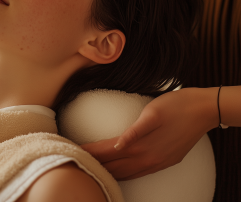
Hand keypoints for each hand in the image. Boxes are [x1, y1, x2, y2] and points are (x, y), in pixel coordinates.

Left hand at [81, 87, 217, 179]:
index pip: (108, 152)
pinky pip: (139, 172)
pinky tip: (119, 170)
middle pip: (114, 166)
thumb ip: (135, 131)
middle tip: (77, 159)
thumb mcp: (153, 112)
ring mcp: (157, 162)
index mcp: (142, 145)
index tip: (75, 150)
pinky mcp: (164, 161)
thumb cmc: (176, 105)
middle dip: (95, 163)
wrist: (203, 110)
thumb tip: (118, 145)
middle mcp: (148, 158)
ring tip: (92, 168)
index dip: (91, 152)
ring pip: (126, 173)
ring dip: (108, 170)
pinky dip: (124, 172)